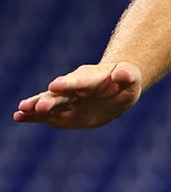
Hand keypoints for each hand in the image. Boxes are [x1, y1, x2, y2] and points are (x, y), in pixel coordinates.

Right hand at [13, 63, 142, 128]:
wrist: (116, 88)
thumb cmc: (125, 81)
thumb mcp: (132, 77)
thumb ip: (127, 75)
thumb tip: (124, 73)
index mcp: (90, 78)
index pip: (79, 81)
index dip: (68, 83)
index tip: (55, 85)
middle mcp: (73, 88)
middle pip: (60, 94)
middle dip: (49, 99)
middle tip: (37, 106)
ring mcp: (66, 101)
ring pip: (49, 103)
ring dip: (36, 106)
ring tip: (21, 111)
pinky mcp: (62, 113)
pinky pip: (46, 115)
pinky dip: (33, 117)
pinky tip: (18, 117)